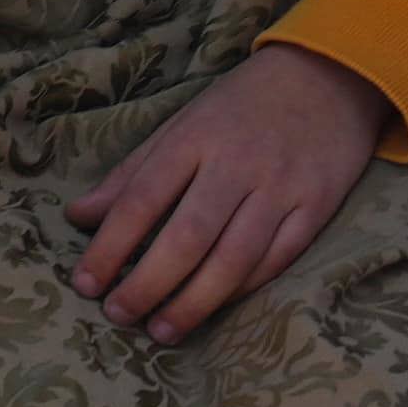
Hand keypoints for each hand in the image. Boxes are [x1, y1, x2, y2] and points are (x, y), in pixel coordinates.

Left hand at [75, 43, 381, 346]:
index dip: (110, 247)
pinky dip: (242, 289)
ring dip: (194, 302)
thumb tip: (79, 217)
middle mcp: (237, 163)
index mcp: (194, 137)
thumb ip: (132, 174)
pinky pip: (276, 260)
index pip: (142, 200)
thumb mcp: (181, 124)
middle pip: (188, 237)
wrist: (329, 76)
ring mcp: (281, 187)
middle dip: (148, 284)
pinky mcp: (317, 207)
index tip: (86, 285)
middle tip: (119, 316)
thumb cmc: (241, 106)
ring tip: (162, 330)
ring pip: (234, 258)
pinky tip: (214, 308)